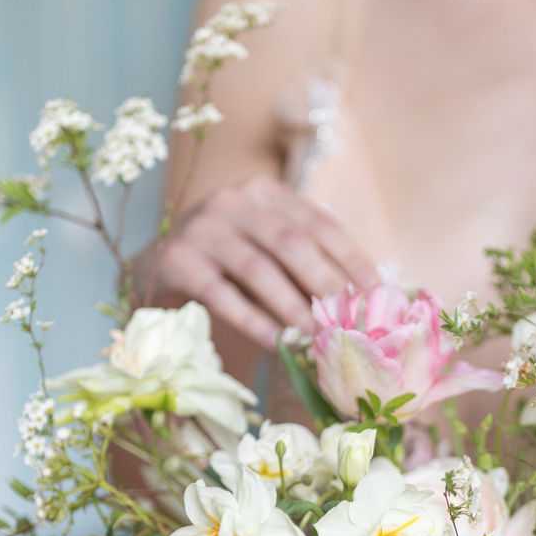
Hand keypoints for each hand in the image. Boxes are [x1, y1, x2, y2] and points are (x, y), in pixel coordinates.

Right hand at [147, 174, 376, 348]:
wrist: (157, 267)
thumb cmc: (229, 263)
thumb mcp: (269, 249)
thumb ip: (308, 261)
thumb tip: (365, 298)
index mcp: (267, 193)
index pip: (320, 224)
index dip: (353, 259)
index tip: (379, 293)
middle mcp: (234, 201)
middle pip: (292, 243)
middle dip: (326, 284)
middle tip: (350, 321)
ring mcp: (202, 227)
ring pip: (258, 268)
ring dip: (291, 307)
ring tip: (316, 337)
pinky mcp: (177, 259)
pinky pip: (221, 293)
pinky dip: (252, 320)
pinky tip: (275, 343)